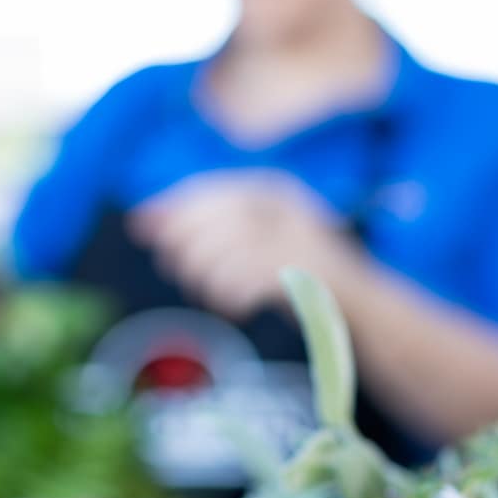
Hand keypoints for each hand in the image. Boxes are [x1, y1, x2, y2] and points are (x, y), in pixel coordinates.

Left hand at [130, 171, 364, 319]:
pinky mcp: (304, 274)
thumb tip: (140, 222)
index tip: (140, 225)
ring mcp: (298, 238)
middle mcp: (287, 207)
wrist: (357, 305)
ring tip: (214, 294)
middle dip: (187, 247)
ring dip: (208, 279)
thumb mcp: (250, 240)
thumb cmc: (294, 272)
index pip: (211, 189)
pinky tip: (236, 308)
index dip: (173, 207)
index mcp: (274, 190)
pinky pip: (247, 282)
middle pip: (214, 220)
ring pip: (226, 253)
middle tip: (182, 271)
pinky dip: (233, 299)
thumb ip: (203, 228)